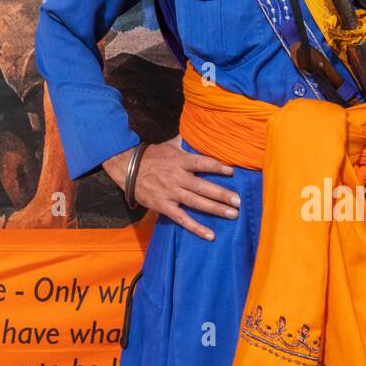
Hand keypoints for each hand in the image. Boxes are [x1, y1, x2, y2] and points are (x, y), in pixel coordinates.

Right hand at [103, 134, 239, 240]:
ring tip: (232, 214)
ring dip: (215, 209)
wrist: (126, 168)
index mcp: (180, 160)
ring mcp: (170, 192)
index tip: (232, 171)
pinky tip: (209, 234)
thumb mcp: (168, 145)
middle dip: (222, 194)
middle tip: (239, 201)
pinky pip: (182, 218)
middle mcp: (177, 177)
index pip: (202, 163)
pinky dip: (196, 227)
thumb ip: (184, 142)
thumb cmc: (151, 156)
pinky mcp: (163, 205)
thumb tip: (196, 131)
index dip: (217, 167)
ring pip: (196, 202)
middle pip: (203, 186)